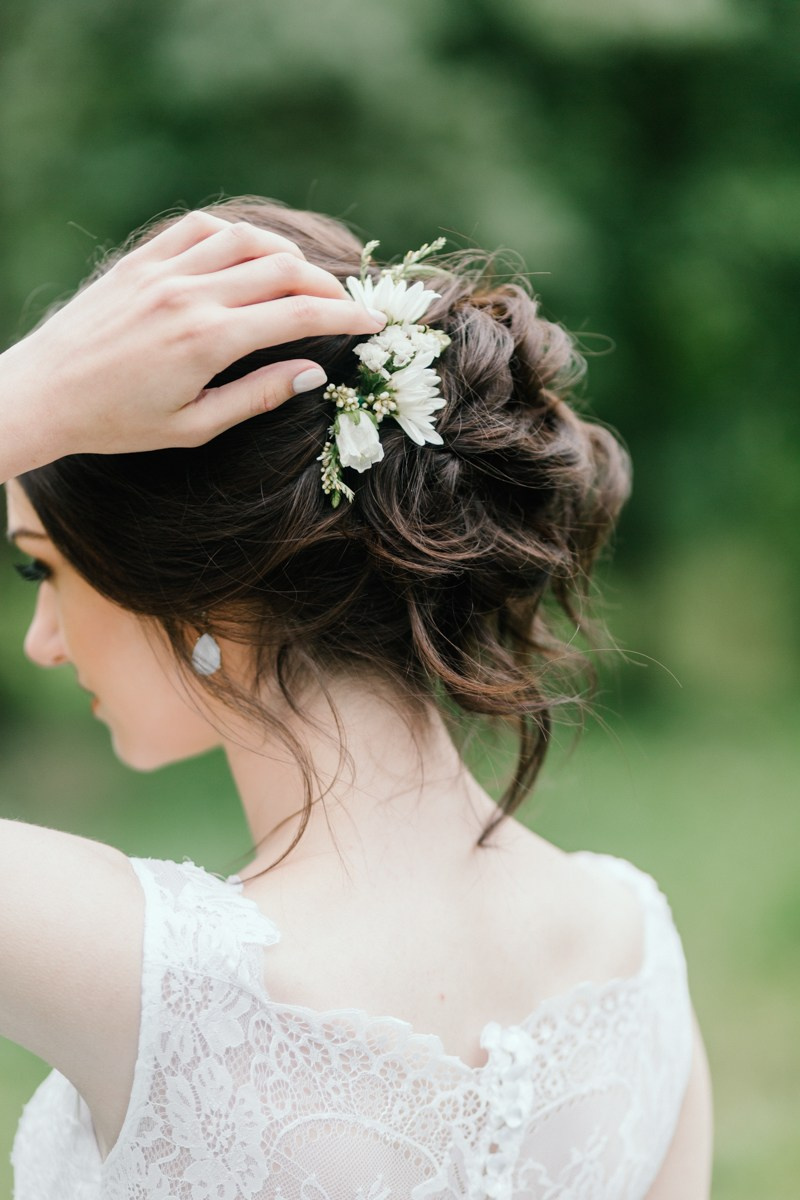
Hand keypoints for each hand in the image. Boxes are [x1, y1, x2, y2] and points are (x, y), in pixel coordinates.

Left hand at [0, 210, 385, 479]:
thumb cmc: (118, 422)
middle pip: (283, 270)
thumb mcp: (194, 426)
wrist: (45, 394)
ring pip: (246, 239)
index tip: (372, 323)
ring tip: (303, 278)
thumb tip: (314, 373)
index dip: (346, 316)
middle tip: (345, 305)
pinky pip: (200, 228)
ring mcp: (163, 271)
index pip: (299, 315)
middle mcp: (190, 295)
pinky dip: (236, 235)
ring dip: (286, 254)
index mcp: (208, 341)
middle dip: (327, 286)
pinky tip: (247, 254)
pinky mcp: (140, 261)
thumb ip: (258, 397)